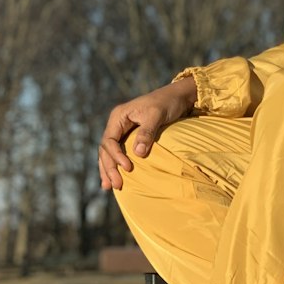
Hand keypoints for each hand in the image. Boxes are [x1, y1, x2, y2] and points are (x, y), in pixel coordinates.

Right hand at [99, 77, 196, 191]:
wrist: (178, 96)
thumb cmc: (168, 103)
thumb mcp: (157, 115)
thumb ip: (146, 133)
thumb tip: (138, 154)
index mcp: (119, 116)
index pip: (109, 140)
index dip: (116, 156)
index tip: (128, 168)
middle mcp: (117, 123)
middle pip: (105, 149)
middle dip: (109, 167)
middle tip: (116, 185)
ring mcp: (122, 130)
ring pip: (108, 152)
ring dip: (108, 169)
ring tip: (108, 186)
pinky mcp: (129, 136)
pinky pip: (118, 152)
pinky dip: (115, 164)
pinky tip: (115, 176)